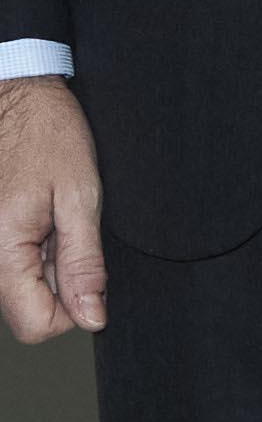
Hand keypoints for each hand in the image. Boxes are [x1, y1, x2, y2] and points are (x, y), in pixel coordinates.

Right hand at [0, 80, 105, 344]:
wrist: (19, 97)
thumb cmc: (48, 134)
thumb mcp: (81, 195)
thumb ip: (84, 262)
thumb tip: (92, 316)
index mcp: (3, 250)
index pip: (35, 325)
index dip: (73, 309)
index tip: (88, 270)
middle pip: (28, 310)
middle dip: (61, 283)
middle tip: (71, 230)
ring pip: (23, 289)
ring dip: (50, 265)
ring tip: (56, 219)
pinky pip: (16, 266)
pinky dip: (38, 251)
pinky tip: (45, 218)